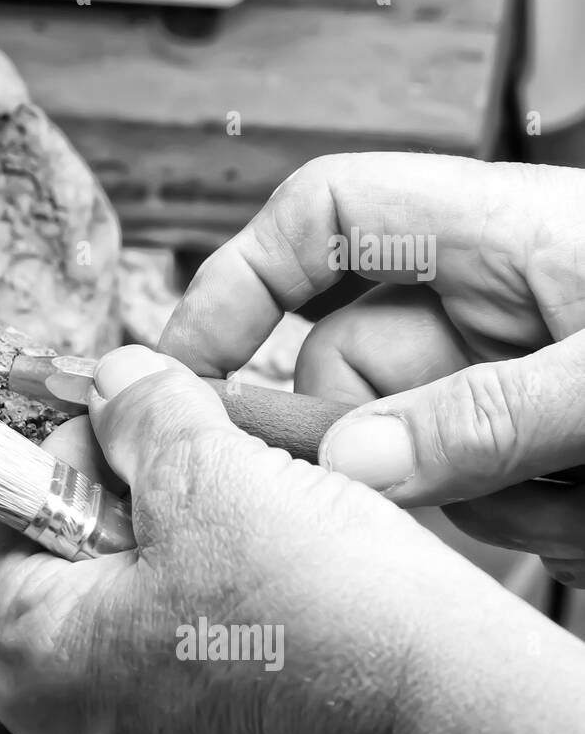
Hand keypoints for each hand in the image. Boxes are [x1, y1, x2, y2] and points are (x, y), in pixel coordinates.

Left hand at [0, 345, 486, 733]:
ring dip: (169, 601)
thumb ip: (139, 417)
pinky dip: (212, 675)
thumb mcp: (213, 474)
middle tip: (190, 494)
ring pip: (126, 664)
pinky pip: (185, 726)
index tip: (115, 443)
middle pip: (60, 602)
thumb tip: (114, 386)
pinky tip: (273, 639)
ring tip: (245, 562)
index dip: (55, 468)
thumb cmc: (328, 614)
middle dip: (117, 532)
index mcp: (36, 660)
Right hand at [158, 153, 584, 585]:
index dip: (237, 280)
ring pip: (403, 439)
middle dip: (365, 440)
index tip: (187, 367)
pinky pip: (470, 483)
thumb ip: (484, 416)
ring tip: (575, 498)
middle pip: (346, 356)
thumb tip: (354, 464)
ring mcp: (509, 363)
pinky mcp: (531, 428)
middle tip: (398, 497)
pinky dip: (518, 516)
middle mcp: (488, 292)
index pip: (319, 217)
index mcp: (496, 228)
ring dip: (466, 492)